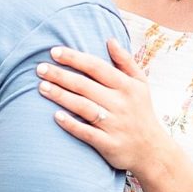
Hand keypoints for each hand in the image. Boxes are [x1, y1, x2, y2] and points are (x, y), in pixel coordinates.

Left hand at [37, 38, 170, 176]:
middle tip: (40, 69)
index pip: (96, 67)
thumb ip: (126, 61)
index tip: (54, 52)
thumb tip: (110, 40)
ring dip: (61, 96)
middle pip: (85, 85)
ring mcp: (114, 124)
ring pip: (84, 107)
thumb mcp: (141, 84)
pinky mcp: (109, 144)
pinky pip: (87, 132)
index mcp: (127, 86)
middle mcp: (120, 103)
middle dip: (61, 75)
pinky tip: (56, 116)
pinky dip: (72, 124)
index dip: (75, 58)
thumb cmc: (141, 112)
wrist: (153, 151)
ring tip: (42, 87)